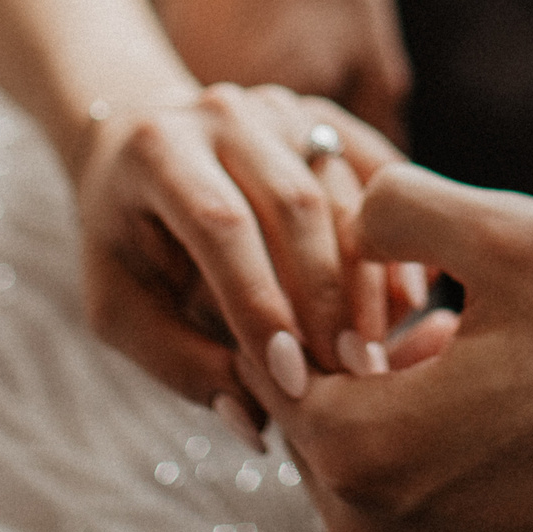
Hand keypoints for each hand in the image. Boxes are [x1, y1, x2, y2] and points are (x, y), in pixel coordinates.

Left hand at [72, 83, 420, 428]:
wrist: (138, 153)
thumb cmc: (125, 241)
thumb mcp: (119, 307)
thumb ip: (178, 361)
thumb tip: (253, 422)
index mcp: (158, 151)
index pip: (220, 226)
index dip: (260, 303)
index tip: (292, 377)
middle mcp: (223, 114)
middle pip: (293, 204)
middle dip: (327, 296)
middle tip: (353, 374)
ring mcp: (279, 109)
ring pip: (341, 190)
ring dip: (368, 277)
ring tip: (381, 351)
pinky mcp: (321, 117)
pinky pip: (374, 173)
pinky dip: (396, 236)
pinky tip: (413, 298)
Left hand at [239, 165, 532, 531]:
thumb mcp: (516, 240)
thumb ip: (403, 204)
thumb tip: (344, 214)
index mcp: (361, 449)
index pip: (276, 365)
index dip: (319, 311)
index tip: (377, 289)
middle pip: (314, 425)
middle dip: (360, 369)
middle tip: (437, 324)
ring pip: (359, 476)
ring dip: (395, 418)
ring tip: (473, 368)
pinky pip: (407, 522)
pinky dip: (430, 474)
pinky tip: (495, 427)